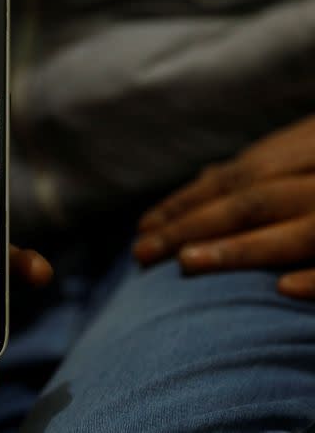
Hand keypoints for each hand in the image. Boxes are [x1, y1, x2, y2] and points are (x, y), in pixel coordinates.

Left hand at [133, 115, 314, 299]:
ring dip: (240, 248)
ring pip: (299, 233)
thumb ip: (269, 164)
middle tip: (140, 254)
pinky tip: (282, 290)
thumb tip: (208, 174)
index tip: (142, 228)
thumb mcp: (311, 148)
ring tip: (186, 264)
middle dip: (191, 227)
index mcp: (309, 155)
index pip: (235, 180)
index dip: (185, 203)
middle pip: (251, 203)